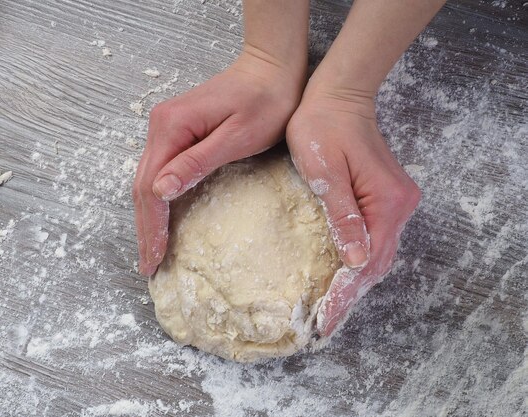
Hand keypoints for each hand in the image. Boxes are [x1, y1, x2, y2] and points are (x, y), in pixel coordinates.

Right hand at [133, 52, 304, 275]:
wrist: (271, 67)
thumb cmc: (265, 101)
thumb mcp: (236, 136)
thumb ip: (197, 162)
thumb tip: (160, 191)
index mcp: (172, 127)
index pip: (151, 187)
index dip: (151, 226)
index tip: (154, 258)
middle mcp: (161, 126)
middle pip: (142, 185)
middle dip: (145, 228)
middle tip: (148, 264)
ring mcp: (166, 127)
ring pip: (147, 180)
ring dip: (148, 216)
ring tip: (152, 249)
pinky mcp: (177, 130)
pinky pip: (160, 170)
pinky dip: (158, 199)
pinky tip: (162, 217)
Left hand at [286, 91, 420, 336]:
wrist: (337, 97)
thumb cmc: (324, 128)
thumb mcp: (326, 174)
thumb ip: (342, 217)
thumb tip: (355, 261)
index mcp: (387, 202)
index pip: (367, 261)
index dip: (345, 294)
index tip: (326, 320)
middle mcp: (399, 206)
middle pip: (377, 263)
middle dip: (351, 295)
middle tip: (325, 323)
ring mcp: (394, 201)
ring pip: (377, 253)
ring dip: (356, 281)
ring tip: (331, 307)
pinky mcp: (384, 197)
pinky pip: (374, 238)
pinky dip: (359, 261)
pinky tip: (342, 274)